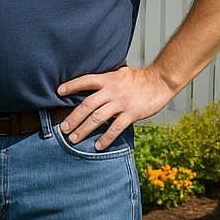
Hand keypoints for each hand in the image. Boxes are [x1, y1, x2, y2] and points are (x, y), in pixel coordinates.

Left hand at [56, 65, 174, 151]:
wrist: (160, 81)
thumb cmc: (140, 78)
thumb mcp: (120, 73)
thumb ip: (107, 80)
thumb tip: (93, 85)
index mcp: (108, 79)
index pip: (85, 81)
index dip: (72, 85)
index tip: (59, 92)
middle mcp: (112, 91)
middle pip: (87, 105)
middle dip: (73, 118)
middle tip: (63, 128)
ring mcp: (121, 103)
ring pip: (97, 118)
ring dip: (84, 130)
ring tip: (73, 139)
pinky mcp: (131, 114)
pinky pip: (115, 128)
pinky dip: (105, 138)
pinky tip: (97, 146)